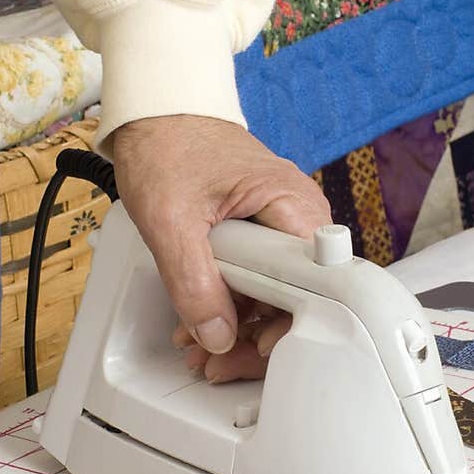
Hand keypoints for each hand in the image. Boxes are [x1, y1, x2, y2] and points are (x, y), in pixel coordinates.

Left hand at [111, 115, 330, 380]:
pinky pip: (263, 278)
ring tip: (199, 347)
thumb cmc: (168, 144)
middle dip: (256, 335)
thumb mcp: (171, 220)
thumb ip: (193, 282)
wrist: (157, 111)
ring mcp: (283, 224)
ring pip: (280, 293)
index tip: (262, 348)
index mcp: (293, 205)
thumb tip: (217, 335)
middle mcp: (299, 217)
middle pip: (301, 296)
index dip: (292, 324)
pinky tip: (204, 320)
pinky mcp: (264, 230)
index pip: (316, 282)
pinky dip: (235, 303)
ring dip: (241, 325)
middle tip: (217, 361)